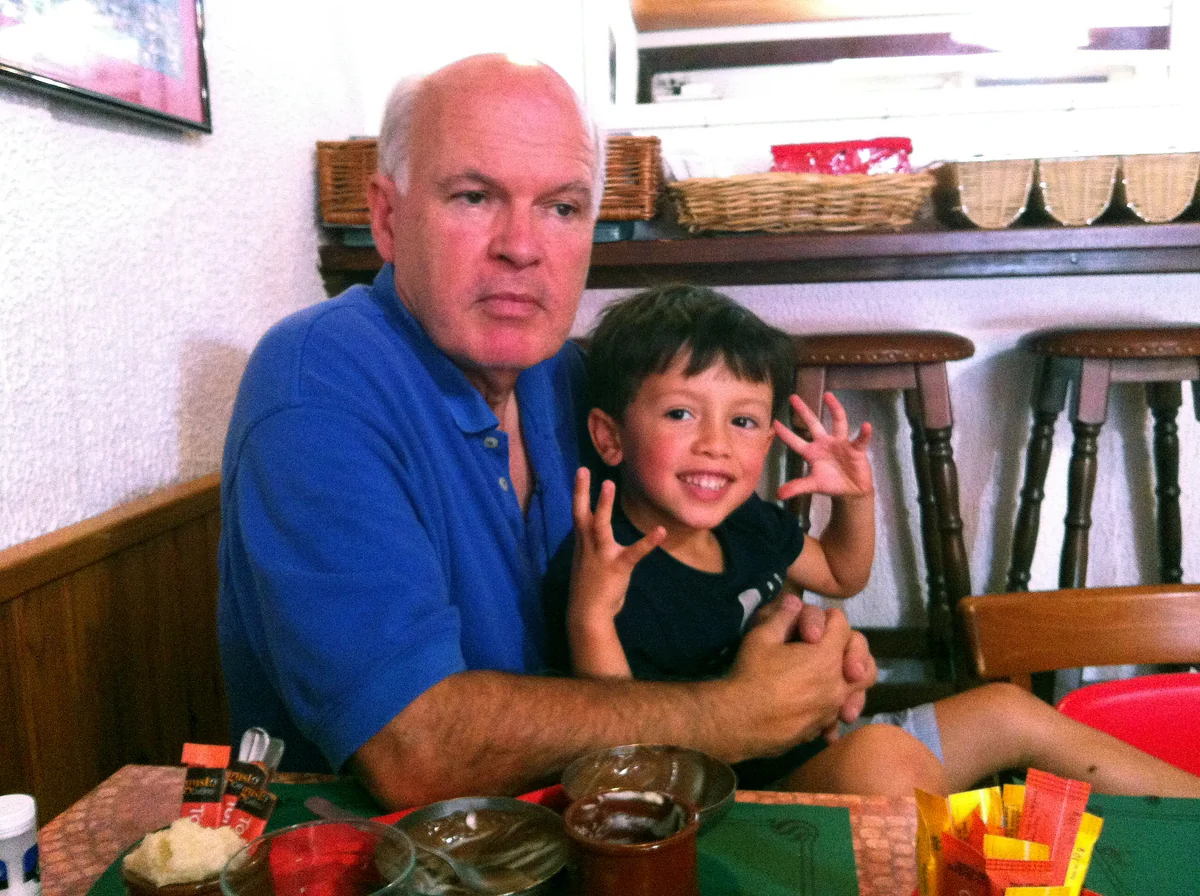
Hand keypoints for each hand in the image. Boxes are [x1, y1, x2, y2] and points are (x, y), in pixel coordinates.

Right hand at [568, 468, 664, 622]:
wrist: (587, 613)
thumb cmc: (590, 586)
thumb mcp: (587, 560)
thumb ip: (593, 543)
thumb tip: (598, 531)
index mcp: (582, 542)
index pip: (578, 512)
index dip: (580, 492)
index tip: (581, 472)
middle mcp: (588, 545)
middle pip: (581, 513)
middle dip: (582, 492)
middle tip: (584, 469)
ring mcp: (601, 555)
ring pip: (600, 526)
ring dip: (603, 506)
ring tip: (609, 485)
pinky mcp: (617, 567)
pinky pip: (634, 552)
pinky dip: (648, 542)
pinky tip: (660, 531)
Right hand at [720, 596, 870, 758]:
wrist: (739, 721)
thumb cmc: (750, 675)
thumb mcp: (762, 637)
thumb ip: (783, 616)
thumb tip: (795, 601)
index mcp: (826, 656)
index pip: (843, 627)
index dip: (828, 619)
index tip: (811, 625)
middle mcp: (838, 684)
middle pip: (866, 664)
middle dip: (854, 653)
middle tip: (832, 652)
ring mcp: (832, 709)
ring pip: (858, 692)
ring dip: (848, 681)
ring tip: (829, 678)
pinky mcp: (822, 726)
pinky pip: (839, 712)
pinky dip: (834, 705)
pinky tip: (814, 703)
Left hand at [774, 393, 872, 501]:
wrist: (851, 491)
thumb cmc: (831, 483)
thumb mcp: (813, 485)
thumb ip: (797, 487)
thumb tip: (778, 495)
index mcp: (812, 452)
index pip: (795, 441)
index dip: (785, 433)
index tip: (773, 423)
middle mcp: (825, 443)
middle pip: (812, 424)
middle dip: (803, 411)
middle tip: (792, 397)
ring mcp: (841, 444)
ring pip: (837, 422)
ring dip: (834, 409)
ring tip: (828, 396)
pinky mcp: (856, 449)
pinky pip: (860, 440)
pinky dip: (864, 434)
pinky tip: (866, 426)